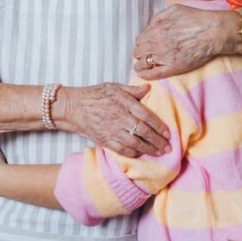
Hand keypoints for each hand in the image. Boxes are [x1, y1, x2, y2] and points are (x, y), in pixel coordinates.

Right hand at [55, 83, 170, 157]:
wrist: (72, 107)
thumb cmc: (93, 95)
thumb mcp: (113, 87)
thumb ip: (132, 90)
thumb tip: (148, 88)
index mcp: (123, 103)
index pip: (146, 115)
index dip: (159, 126)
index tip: (168, 133)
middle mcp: (119, 117)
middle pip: (143, 131)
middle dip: (158, 141)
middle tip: (169, 147)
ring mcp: (111, 130)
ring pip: (135, 143)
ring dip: (149, 149)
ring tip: (160, 153)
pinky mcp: (104, 140)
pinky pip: (122, 150)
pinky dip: (133, 153)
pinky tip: (141, 154)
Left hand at [133, 5, 226, 78]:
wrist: (213, 32)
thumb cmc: (196, 19)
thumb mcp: (174, 10)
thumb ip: (158, 17)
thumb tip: (150, 26)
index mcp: (156, 30)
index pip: (139, 39)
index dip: (142, 42)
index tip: (145, 44)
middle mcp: (157, 44)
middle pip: (138, 52)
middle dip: (140, 52)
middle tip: (145, 54)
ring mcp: (164, 57)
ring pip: (142, 64)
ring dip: (140, 64)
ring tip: (142, 65)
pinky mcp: (173, 67)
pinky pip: (153, 74)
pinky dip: (145, 74)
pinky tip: (143, 74)